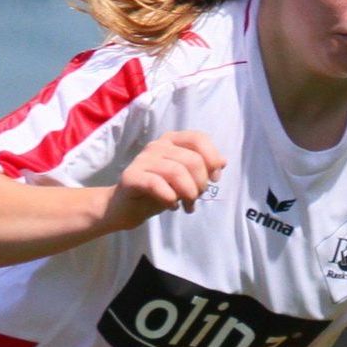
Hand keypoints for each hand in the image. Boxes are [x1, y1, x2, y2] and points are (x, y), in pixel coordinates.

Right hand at [104, 131, 225, 230]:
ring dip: (188, 193)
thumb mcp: (185, 179)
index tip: (214, 179)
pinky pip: (156, 184)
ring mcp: (142, 160)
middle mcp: (157, 145)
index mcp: (172, 140)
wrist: (125, 208)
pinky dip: (170, 198)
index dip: (212, 158)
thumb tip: (222, 163)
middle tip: (196, 198)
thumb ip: (202, 168)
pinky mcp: (131, 176)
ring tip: (188, 206)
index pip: (199, 138)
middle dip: (200, 183)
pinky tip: (172, 206)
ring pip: (176, 171)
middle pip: (191, 159)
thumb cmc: (158, 192)